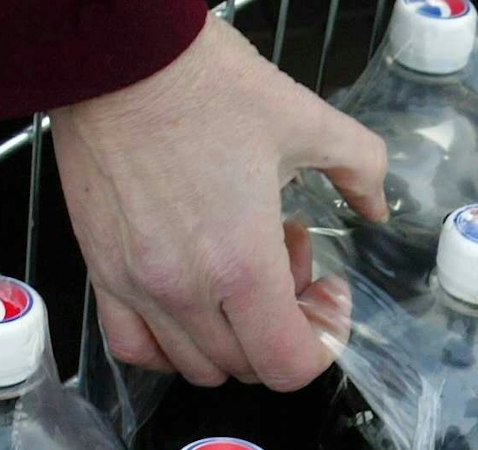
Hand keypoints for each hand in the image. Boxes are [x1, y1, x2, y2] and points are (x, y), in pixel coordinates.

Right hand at [52, 15, 386, 388]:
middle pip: (249, 366)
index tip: (327, 294)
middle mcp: (185, 290)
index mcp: (242, 264)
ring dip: (232, 334)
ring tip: (237, 270)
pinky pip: (134, 346)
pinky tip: (190, 299)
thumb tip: (376, 204)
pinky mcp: (101, 271)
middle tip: (288, 263)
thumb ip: (360, 168)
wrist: (120, 56)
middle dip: (283, 326)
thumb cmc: (204, 84)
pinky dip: (169, 344)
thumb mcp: (307, 119)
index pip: (288, 365)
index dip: (323, 341)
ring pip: (196, 364)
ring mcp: (137, 286)